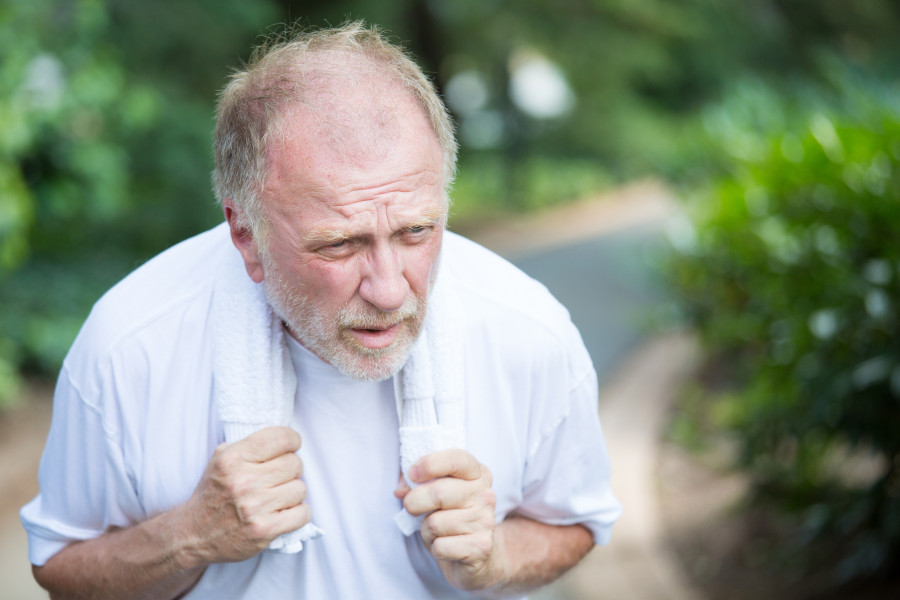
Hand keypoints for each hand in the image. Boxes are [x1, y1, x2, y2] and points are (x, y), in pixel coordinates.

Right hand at [176, 426, 310, 565]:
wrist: (194, 535)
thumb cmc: (213, 494)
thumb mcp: (219, 460)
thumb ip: (247, 445)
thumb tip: (282, 438)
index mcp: (232, 459)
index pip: (280, 438)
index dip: (292, 440)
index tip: (292, 446)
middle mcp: (243, 481)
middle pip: (294, 464)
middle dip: (291, 469)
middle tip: (279, 477)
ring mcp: (254, 507)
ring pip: (300, 488)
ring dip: (293, 493)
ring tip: (278, 497)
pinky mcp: (264, 530)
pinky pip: (303, 514)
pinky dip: (298, 514)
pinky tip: (284, 512)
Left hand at [394, 449, 502, 590]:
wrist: (476, 553)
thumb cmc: (450, 515)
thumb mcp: (436, 491)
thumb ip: (415, 482)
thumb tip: (400, 490)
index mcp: (477, 474)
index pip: (456, 459)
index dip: (429, 464)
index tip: (412, 474)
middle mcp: (485, 494)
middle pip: (438, 493)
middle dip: (414, 502)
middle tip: (412, 508)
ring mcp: (485, 521)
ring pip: (435, 523)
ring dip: (426, 530)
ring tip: (437, 531)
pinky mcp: (481, 546)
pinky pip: (441, 546)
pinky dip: (435, 549)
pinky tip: (446, 545)